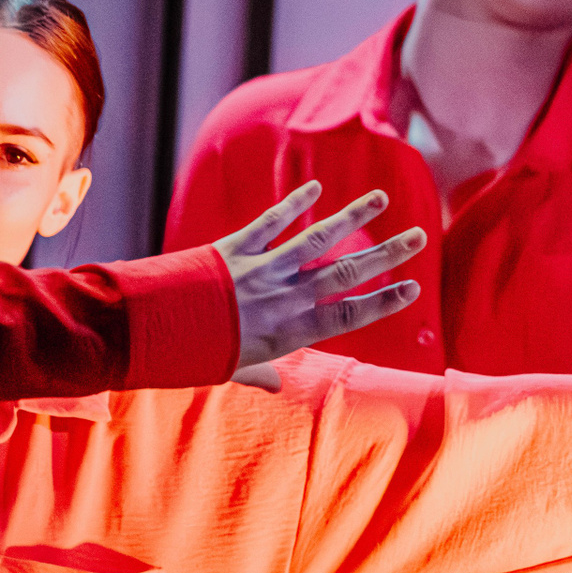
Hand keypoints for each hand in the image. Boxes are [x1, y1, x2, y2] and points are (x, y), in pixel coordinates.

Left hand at [212, 181, 426, 375]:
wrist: (151, 330)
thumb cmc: (193, 356)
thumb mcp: (232, 369)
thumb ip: (260, 373)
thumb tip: (277, 386)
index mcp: (289, 331)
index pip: (350, 314)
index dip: (384, 300)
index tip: (413, 287)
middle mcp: (284, 298)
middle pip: (348, 272)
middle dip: (387, 253)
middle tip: (418, 236)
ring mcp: (263, 270)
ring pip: (318, 240)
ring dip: (352, 217)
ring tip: (379, 198)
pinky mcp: (236, 248)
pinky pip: (270, 222)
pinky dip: (293, 203)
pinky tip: (315, 187)